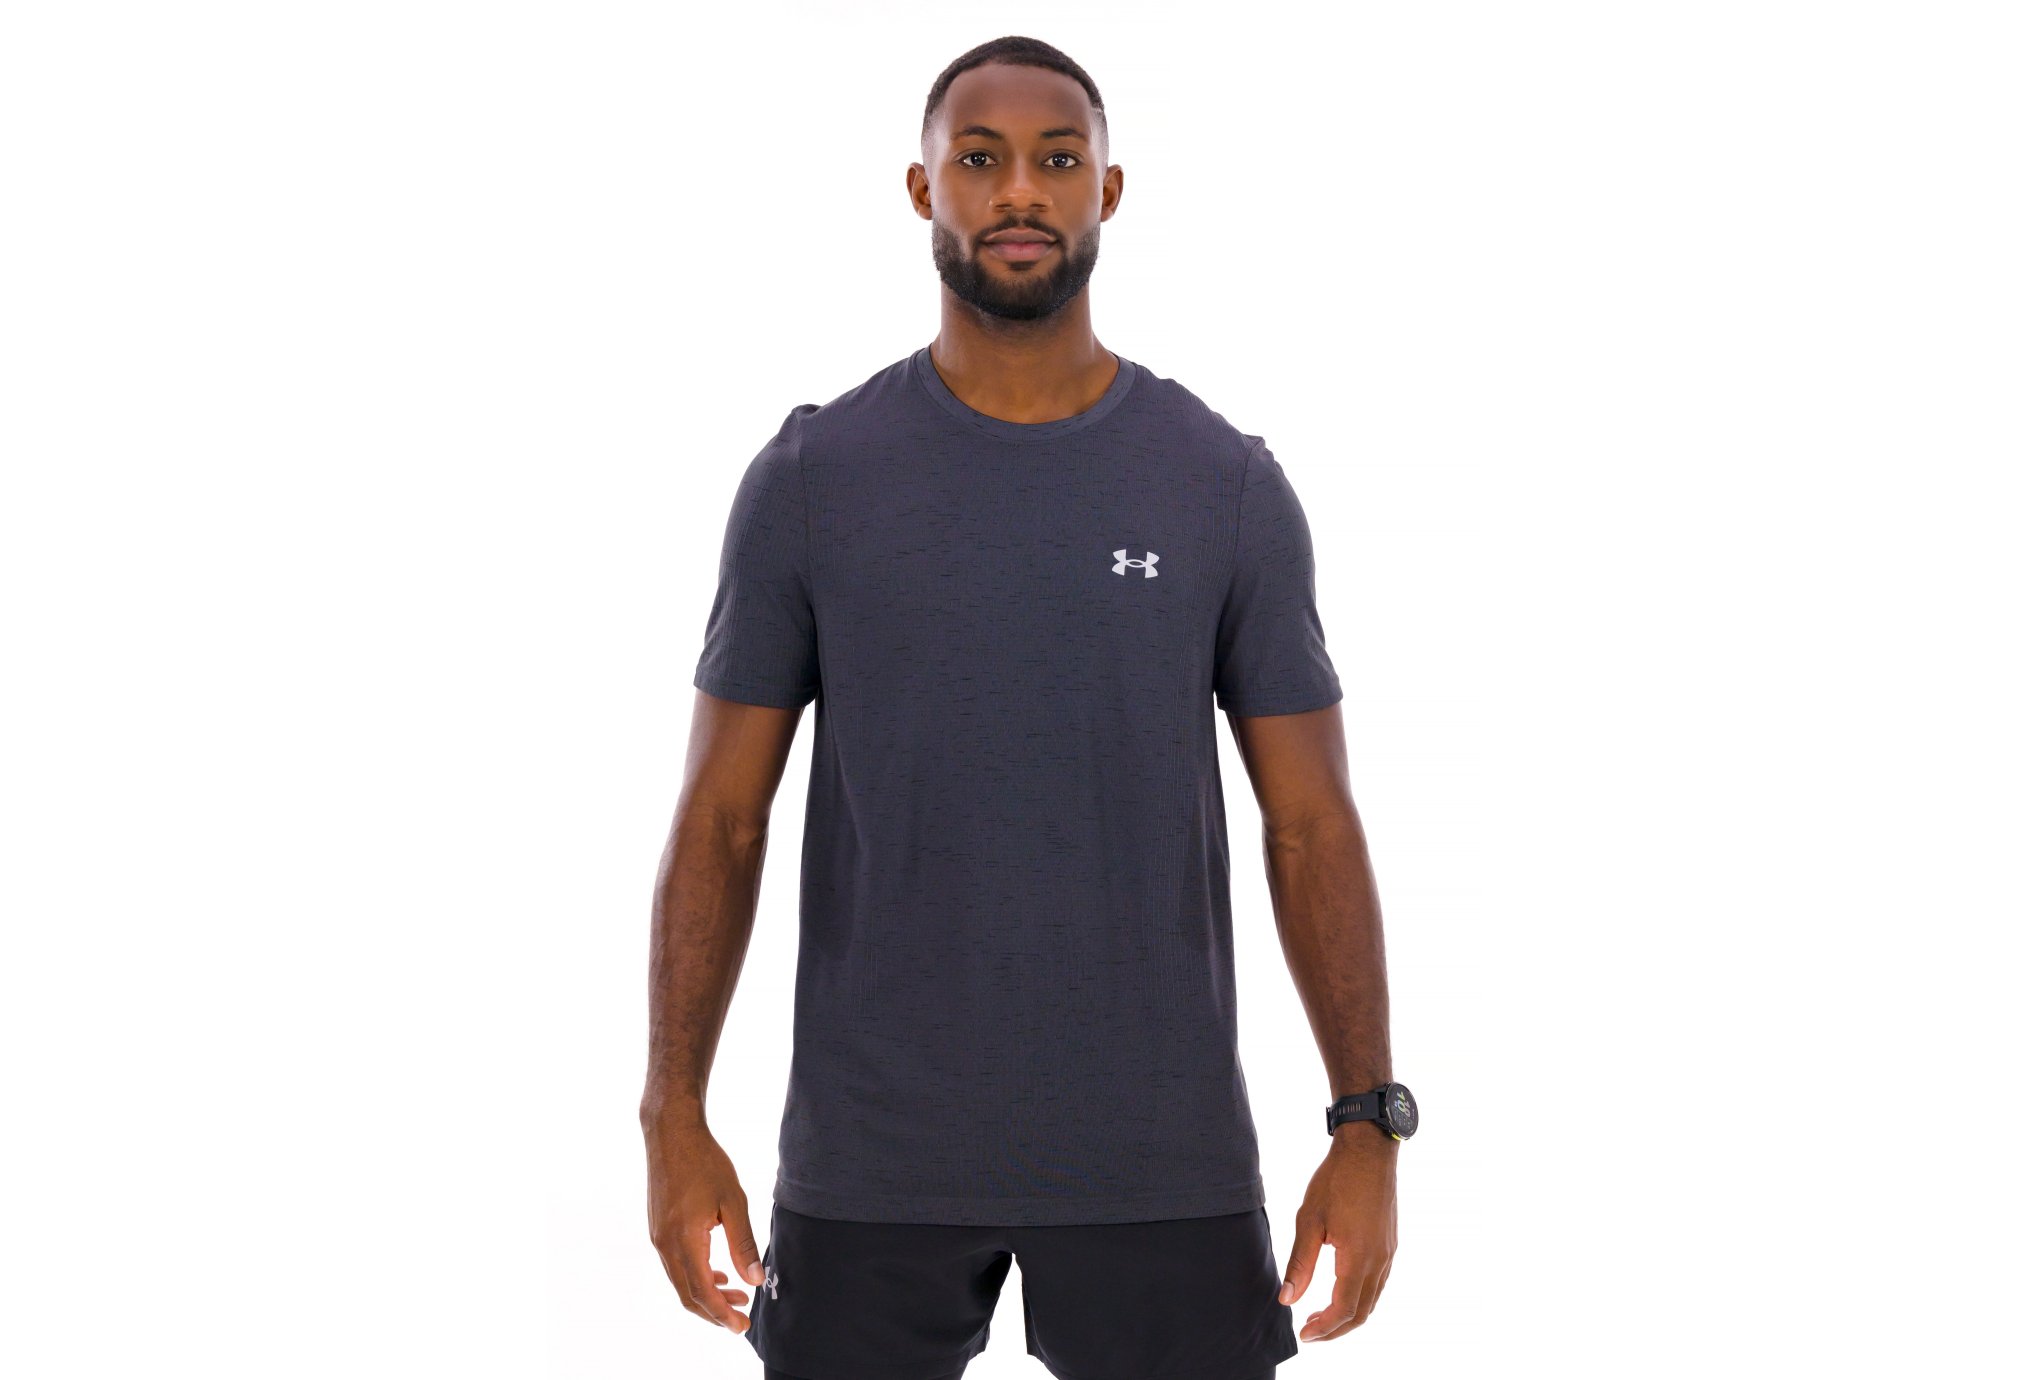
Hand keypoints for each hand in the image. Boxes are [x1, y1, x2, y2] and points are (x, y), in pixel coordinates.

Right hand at [643, 1118, 766, 1334]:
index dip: (723, 1314)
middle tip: (742, 1318)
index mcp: (684, 1240)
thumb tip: (755, 1280)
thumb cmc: (704, 1162)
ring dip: (708, 1293)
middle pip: (688, 1295)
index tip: (742, 1326)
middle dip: (715, 1311)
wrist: (671, 1134)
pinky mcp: (658, 1229)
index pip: (703, 1291)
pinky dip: (696, 1276)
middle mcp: (665, 1245)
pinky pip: (676, 1265)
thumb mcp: (733, 1201)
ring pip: (681, 1281)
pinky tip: (718, 1272)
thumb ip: (743, 1244)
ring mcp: (658, 1238)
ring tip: (737, 1294)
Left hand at [1278, 1131, 1397, 1340]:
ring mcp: (1388, 1253)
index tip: (1304, 1334)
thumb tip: (1287, 1299)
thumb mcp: (1309, 1220)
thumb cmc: (1336, 1180)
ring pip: (1372, 1300)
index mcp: (1358, 1258)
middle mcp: (1379, 1261)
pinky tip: (1341, 1290)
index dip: (1324, 1328)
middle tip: (1310, 1331)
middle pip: (1362, 1312)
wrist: (1368, 1150)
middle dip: (1336, 1329)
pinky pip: (1378, 1283)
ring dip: (1349, 1314)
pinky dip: (1360, 1297)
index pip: (1343, 1309)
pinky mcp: (1390, 1244)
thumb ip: (1300, 1264)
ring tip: (1322, 1315)